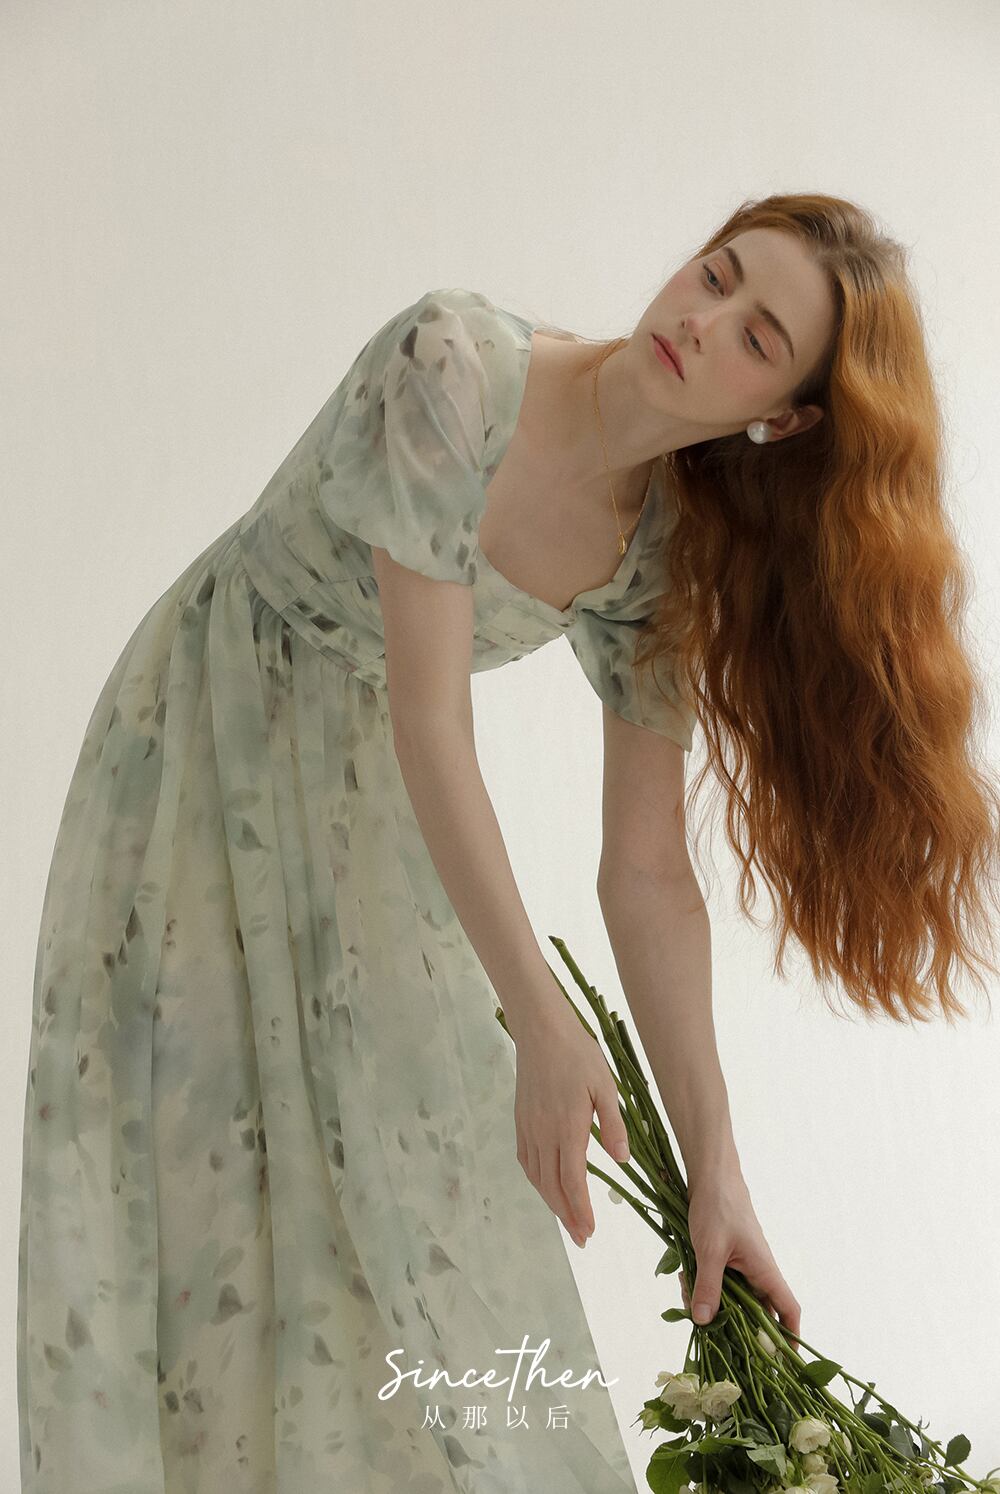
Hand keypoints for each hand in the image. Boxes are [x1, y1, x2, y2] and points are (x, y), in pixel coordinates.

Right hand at [511, 1003, 627, 1247]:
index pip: (572, 1181)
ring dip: (551, 1202)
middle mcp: (543, 1133)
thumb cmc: (578, 1053)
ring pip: (536, 1176)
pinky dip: (537, 1180)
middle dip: (567, 1215)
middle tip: (582, 1238)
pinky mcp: (521, 1119)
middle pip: (551, 1186)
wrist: (540, 1029)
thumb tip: (622, 1161)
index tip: (590, 1232)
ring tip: (567, 1219)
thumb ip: (614, 1125)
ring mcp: (528, 1127)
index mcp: (567, 1127)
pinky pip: (526, 1160)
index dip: (580, 1210)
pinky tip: (546, 1185)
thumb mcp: (605, 1086)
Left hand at [677, 1168, 801, 1351]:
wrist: (709, 1175)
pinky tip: (684, 1273)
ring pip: (730, 1297)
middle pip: (754, 1311)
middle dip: (731, 1322)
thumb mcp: (710, 1250)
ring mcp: (741, 1265)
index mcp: (765, 1270)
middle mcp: (757, 1271)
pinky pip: (717, 1282)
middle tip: (707, 1328)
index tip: (783, 1361)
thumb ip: (708, 1287)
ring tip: (687, 1287)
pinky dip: (700, 1284)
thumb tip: (704, 1322)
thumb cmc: (718, 1207)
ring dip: (709, 1299)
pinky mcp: (724, 1258)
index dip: (789, 1337)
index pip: (788, 1309)